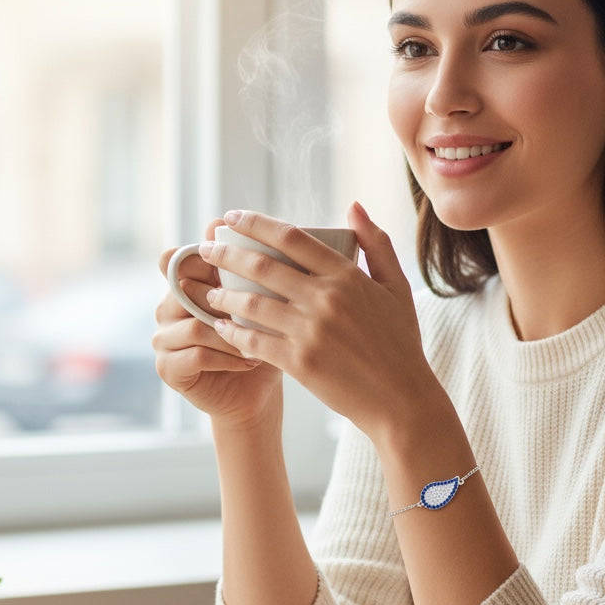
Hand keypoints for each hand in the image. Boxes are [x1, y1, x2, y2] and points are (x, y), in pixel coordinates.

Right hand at [153, 218, 283, 428]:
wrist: (256, 392)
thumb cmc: (263, 339)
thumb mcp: (262, 299)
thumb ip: (251, 266)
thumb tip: (239, 225)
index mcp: (186, 284)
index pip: (181, 258)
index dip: (205, 259)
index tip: (235, 267)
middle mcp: (168, 306)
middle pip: (186, 289)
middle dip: (225, 300)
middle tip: (259, 310)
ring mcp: (163, 337)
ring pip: (195, 323)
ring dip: (232, 333)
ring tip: (260, 340)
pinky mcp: (167, 367)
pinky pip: (196, 354)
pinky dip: (228, 356)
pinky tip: (251, 359)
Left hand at [204, 203, 442, 439]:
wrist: (401, 399)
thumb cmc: (400, 343)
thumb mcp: (397, 287)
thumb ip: (377, 244)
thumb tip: (353, 206)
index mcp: (348, 276)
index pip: (292, 237)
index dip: (256, 223)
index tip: (232, 217)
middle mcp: (327, 299)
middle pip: (263, 266)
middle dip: (226, 254)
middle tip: (204, 248)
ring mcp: (312, 331)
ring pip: (253, 304)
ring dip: (224, 294)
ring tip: (208, 290)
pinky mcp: (301, 362)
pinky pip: (255, 341)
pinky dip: (234, 333)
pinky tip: (221, 327)